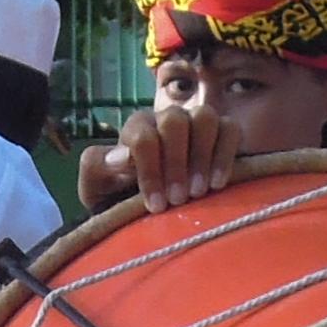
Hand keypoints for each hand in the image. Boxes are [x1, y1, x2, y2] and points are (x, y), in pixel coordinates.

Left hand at [88, 107, 243, 211]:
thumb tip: (122, 156)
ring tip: (198, 192)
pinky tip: (218, 184)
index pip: (142, 135)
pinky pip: (230, 129)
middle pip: (174, 119)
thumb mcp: (97, 189)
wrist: (148, 210)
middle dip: (176, 162)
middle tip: (177, 199)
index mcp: (136, 130)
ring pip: (204, 116)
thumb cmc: (121, 199)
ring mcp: (195, 124)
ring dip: (202, 155)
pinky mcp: (223, 133)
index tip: (156, 205)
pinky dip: (225, 154)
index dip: (150, 170)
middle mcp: (166, 121)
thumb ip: (96, 168)